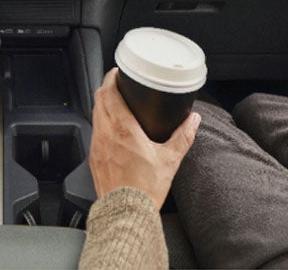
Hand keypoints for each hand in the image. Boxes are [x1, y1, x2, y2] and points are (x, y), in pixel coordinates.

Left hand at [89, 67, 200, 209]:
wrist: (126, 213)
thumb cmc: (145, 189)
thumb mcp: (170, 160)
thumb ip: (183, 136)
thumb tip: (194, 120)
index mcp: (123, 129)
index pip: (110, 93)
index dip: (112, 78)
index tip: (118, 72)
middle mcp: (105, 133)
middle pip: (99, 99)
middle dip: (106, 87)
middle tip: (116, 83)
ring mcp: (96, 146)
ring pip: (94, 115)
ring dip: (102, 104)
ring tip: (113, 102)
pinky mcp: (94, 158)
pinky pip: (94, 132)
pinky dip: (100, 122)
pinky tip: (110, 129)